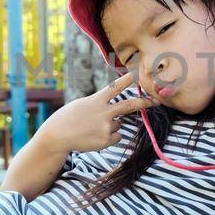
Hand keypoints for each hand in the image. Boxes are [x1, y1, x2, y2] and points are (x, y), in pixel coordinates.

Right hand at [40, 68, 155, 154]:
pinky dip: (109, 137)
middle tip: (156, 101)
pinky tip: (95, 136)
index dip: (127, 80)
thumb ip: (100, 104)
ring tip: (92, 128)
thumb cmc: (69, 118)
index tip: (137, 74)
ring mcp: (105, 127)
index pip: (115, 87)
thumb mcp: (83, 104)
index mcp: (96, 100)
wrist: (58, 135)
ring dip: (109, 126)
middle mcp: (103, 112)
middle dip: (144, 103)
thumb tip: (117, 114)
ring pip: (118, 124)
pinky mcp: (106, 140)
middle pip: (128, 105)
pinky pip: (117, 137)